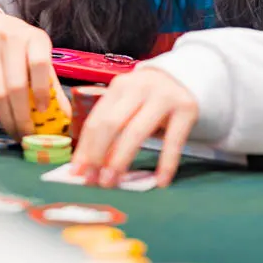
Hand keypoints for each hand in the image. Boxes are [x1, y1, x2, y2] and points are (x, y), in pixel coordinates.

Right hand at [0, 10, 68, 136]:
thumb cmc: (19, 45)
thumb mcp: (39, 54)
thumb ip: (50, 83)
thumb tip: (64, 117)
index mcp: (33, 37)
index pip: (39, 64)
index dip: (42, 90)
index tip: (44, 111)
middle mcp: (10, 40)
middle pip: (15, 85)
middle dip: (22, 116)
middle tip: (29, 134)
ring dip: (8, 119)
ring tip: (17, 132)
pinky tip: (5, 120)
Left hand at [72, 68, 197, 187]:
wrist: (184, 79)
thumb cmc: (148, 99)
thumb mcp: (127, 104)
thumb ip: (109, 126)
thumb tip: (85, 164)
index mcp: (119, 86)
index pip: (96, 120)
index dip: (85, 148)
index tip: (77, 173)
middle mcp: (139, 87)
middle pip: (111, 124)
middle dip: (98, 155)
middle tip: (93, 181)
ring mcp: (163, 96)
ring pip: (136, 132)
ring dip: (120, 160)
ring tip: (112, 183)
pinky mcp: (186, 108)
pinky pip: (173, 141)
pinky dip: (166, 164)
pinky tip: (160, 182)